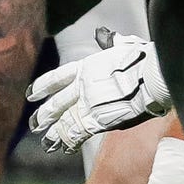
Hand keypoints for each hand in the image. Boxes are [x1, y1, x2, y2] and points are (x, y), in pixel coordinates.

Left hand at [28, 28, 169, 152]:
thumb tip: (107, 35)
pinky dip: (70, 142)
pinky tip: (65, 148)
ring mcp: (87, 105)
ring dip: (54, 134)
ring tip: (47, 143)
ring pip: (64, 122)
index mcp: (87, 67)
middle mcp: (82, 87)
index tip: (31, 94)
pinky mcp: (96, 121)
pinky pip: (77, 134)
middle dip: (45, 115)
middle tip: (36, 124)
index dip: (43, 86)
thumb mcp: (125, 46)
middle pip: (57, 103)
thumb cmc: (144, 60)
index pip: (57, 78)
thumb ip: (113, 43)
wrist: (152, 77)